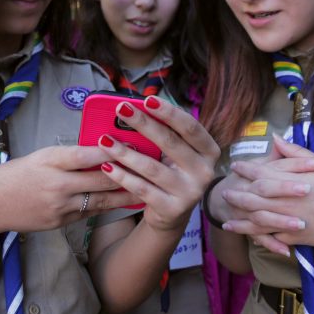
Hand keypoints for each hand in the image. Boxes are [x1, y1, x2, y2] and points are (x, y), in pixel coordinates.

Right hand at [0, 144, 141, 233]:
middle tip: (152, 167)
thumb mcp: (42, 155)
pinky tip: (125, 202)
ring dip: (126, 194)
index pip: (87, 154)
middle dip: (129, 173)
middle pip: (101, 179)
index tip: (134, 143)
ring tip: (149, 188)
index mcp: (51, 160)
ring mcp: (60, 206)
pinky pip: (90, 213)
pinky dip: (108, 206)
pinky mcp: (61, 222)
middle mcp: (58, 184)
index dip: (113, 150)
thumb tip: (102, 149)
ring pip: (101, 200)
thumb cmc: (17, 174)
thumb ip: (70, 155)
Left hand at [95, 95, 220, 232]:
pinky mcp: (172, 209)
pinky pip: (141, 189)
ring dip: (125, 152)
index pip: (190, 127)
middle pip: (170, 142)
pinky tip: (107, 166)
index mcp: (209, 151)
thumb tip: (135, 109)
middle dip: (143, 123)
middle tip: (121, 109)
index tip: (147, 99)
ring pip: (152, 167)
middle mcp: (204, 171)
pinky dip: (122, 176)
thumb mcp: (176, 153)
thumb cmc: (172, 173)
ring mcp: (190, 192)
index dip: (169, 112)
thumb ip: (166, 133)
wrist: (172, 214)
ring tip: (105, 140)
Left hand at [222, 136, 313, 249]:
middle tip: (224, 193)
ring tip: (227, 221)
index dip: (245, 169)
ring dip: (240, 221)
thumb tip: (275, 137)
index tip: (234, 166)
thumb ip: (294, 152)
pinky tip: (249, 237)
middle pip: (252, 198)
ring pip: (257, 221)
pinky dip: (258, 238)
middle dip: (236, 195)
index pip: (260, 173)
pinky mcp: (294, 237)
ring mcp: (288, 220)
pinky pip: (271, 238)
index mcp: (289, 181)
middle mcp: (284, 201)